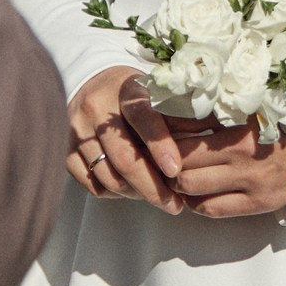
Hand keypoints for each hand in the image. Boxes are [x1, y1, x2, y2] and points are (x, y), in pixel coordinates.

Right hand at [66, 66, 185, 213]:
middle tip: (174, 205)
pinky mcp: (66, 147)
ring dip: (135, 193)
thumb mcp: (159, 92)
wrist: (91, 80)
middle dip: (152, 187)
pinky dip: (113, 192)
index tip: (176, 170)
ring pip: (107, 175)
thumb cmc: (135, 92)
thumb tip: (220, 130)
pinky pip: (90, 183)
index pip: (142, 117)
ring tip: (157, 198)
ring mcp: (77, 129)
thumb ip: (184, 111)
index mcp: (125, 88)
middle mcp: (96, 107)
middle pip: (123, 157)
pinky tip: (130, 189)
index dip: (160, 145)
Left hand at [169, 118, 285, 218]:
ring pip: (190, 185)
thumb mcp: (248, 112)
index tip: (154, 133)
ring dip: (178, 183)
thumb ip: (214, 109)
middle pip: (181, 158)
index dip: (163, 130)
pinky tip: (195, 195)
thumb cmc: (275, 130)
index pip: (185, 123)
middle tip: (162, 159)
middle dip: (166, 160)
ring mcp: (249, 178)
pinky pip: (210, 208)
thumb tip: (169, 107)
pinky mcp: (256, 203)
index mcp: (239, 120)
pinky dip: (195, 203)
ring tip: (177, 177)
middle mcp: (242, 149)